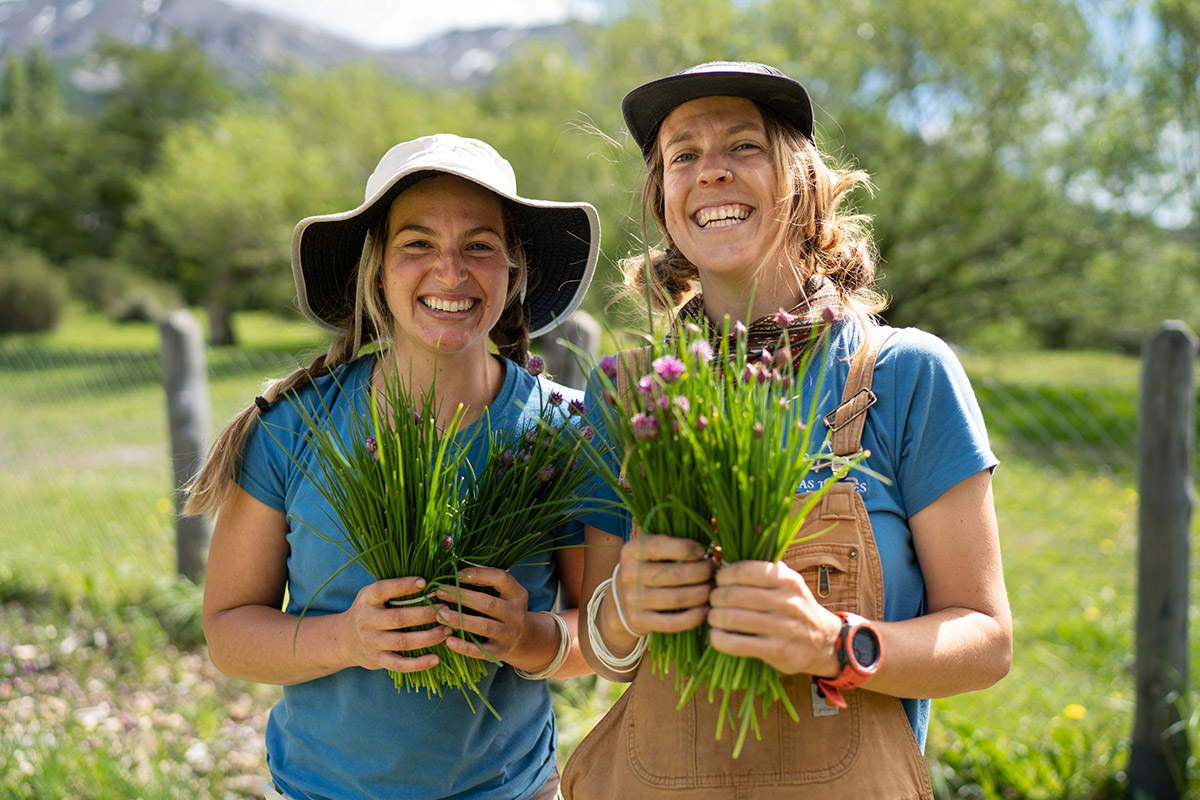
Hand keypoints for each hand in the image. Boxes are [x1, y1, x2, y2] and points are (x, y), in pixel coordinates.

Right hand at [339, 577, 450, 673]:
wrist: (344, 640)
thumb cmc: (369, 611)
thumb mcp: (372, 595)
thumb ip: (393, 589)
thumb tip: (428, 580)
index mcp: (367, 599)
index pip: (383, 590)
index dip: (403, 586)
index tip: (425, 582)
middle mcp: (367, 621)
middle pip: (399, 618)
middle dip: (425, 614)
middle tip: (446, 610)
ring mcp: (372, 642)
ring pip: (403, 642)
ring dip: (429, 637)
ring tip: (448, 630)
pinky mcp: (377, 660)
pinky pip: (400, 665)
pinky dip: (419, 664)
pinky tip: (436, 658)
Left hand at [433, 567, 529, 662]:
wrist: (523, 639)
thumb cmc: (503, 610)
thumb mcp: (504, 595)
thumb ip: (487, 584)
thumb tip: (454, 572)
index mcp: (518, 595)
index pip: (501, 579)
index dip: (478, 574)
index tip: (456, 574)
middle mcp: (517, 614)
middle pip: (487, 603)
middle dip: (461, 597)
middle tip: (439, 592)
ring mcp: (510, 635)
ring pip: (483, 627)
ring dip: (459, 620)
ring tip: (439, 615)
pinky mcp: (500, 652)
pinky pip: (480, 650)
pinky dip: (463, 646)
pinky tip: (448, 640)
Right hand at [613, 535, 714, 634]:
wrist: (619, 602)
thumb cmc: (646, 570)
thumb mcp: (648, 552)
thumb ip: (672, 544)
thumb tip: (708, 546)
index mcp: (631, 551)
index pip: (662, 546)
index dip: (688, 548)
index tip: (703, 551)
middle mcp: (629, 574)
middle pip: (675, 574)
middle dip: (702, 572)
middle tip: (713, 571)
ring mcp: (633, 600)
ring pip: (677, 598)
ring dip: (702, 593)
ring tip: (711, 588)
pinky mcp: (640, 621)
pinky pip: (673, 622)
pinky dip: (693, 617)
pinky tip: (705, 610)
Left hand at [706, 560, 840, 676]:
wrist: (824, 642)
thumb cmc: (795, 607)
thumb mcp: (788, 582)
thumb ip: (764, 568)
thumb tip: (728, 554)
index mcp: (788, 580)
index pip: (745, 571)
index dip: (724, 575)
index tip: (719, 581)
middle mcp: (787, 602)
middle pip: (734, 595)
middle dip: (715, 597)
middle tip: (712, 600)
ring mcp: (783, 628)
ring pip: (732, 619)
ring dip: (714, 617)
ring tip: (713, 617)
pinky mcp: (777, 651)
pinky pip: (736, 644)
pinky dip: (719, 639)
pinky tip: (716, 635)